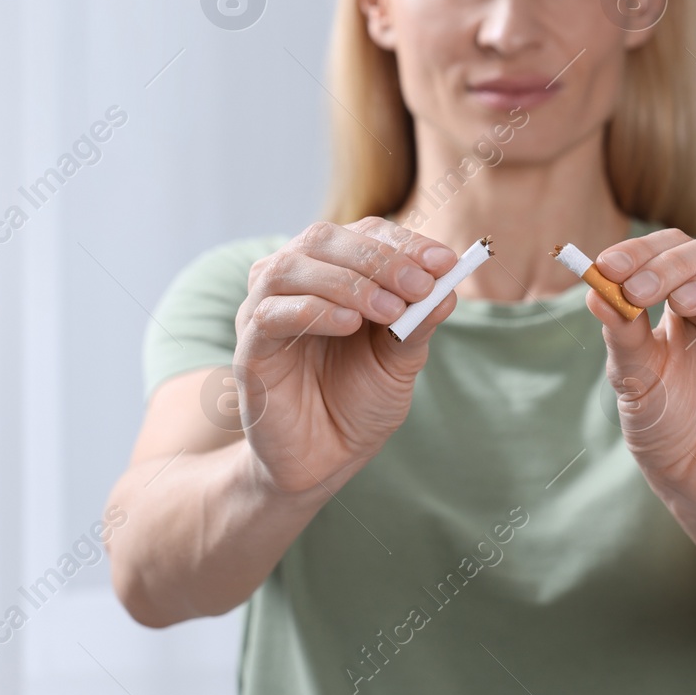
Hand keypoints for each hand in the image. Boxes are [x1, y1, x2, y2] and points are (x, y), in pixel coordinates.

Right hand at [231, 218, 457, 495]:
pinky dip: (312, 310)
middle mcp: (294, 281)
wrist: (324, 460)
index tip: (445, 261)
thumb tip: (446, 285)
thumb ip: (417, 322)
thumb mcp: (399, 360)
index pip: (365, 234)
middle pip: (323, 239)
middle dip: (378, 258)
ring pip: (290, 268)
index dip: (404, 242)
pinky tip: (348, 325)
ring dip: (347, 282)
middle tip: (419, 285)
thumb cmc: (359, 401)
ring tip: (389, 310)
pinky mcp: (248, 349)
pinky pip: (269, 314)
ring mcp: (264, 311)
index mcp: (334, 272)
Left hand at [588, 230, 695, 523]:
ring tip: (684, 301)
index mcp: (689, 301)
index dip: (644, 250)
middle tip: (640, 289)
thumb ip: (622, 334)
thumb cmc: (666, 428)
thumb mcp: (633, 379)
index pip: (675, 249)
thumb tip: (594, 288)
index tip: (609, 267)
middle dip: (677, 262)